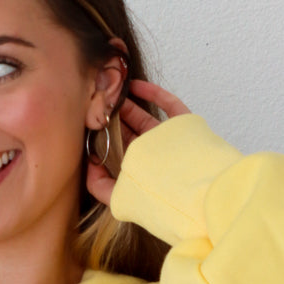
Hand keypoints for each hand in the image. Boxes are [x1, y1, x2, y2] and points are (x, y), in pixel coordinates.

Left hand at [84, 79, 191, 207]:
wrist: (194, 190)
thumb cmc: (158, 195)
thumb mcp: (118, 197)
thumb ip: (98, 184)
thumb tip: (89, 162)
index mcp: (138, 171)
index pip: (117, 149)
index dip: (103, 135)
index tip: (89, 121)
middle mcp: (153, 155)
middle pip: (128, 131)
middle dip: (112, 117)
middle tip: (97, 102)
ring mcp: (169, 138)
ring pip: (144, 116)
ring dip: (127, 104)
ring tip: (111, 91)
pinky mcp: (185, 124)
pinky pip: (169, 103)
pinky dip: (152, 92)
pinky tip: (134, 85)